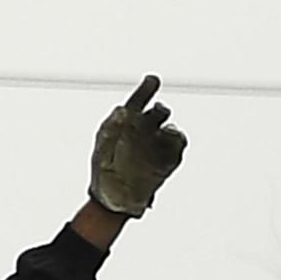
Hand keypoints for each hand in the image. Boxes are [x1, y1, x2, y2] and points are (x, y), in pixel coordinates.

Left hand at [88, 75, 186, 216]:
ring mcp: (157, 145)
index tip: (152, 80)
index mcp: (126, 123)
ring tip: (166, 130)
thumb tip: (122, 109)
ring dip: (169, 128)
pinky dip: (177, 143)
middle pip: (157, 113)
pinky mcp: (168, 160)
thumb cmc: (103, 172)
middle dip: (159, 110)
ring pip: (170, 129)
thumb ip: (112, 130)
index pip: (137, 101)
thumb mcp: (103, 149)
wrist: (113, 200)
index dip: (146, 89)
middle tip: (158, 110)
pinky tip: (172, 141)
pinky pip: (177, 147)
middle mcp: (144, 130)